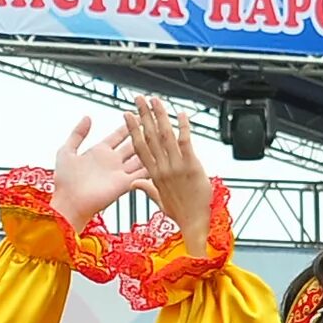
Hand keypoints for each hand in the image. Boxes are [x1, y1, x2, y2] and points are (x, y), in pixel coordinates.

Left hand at [51, 106, 160, 228]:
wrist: (69, 204)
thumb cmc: (65, 181)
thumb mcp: (66, 152)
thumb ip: (77, 134)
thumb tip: (88, 117)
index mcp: (99, 152)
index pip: (118, 135)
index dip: (128, 125)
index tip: (139, 114)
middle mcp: (112, 161)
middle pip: (133, 144)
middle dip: (144, 133)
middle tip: (157, 122)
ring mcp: (120, 173)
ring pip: (140, 157)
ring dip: (151, 148)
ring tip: (165, 136)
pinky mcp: (125, 184)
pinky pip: (142, 174)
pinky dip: (152, 166)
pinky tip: (164, 157)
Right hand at [121, 93, 213, 240]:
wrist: (195, 223)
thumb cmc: (180, 214)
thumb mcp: (160, 202)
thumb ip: (147, 189)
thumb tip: (135, 183)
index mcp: (153, 175)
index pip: (139, 147)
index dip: (133, 129)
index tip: (128, 115)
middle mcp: (162, 168)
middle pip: (149, 136)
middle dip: (144, 115)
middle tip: (139, 99)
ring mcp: (176, 166)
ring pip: (165, 135)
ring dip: (160, 115)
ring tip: (155, 100)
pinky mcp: (191, 166)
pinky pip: (186, 142)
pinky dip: (184, 127)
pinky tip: (181, 114)